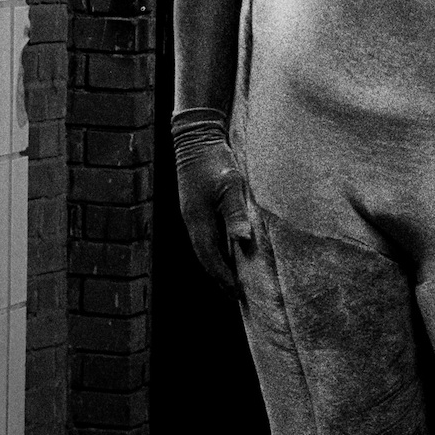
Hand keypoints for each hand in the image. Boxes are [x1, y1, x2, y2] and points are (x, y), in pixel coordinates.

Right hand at [174, 128, 254, 288]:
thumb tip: (242, 240)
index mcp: (199, 221)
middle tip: (235, 297)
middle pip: (205, 259)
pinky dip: (216, 251)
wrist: (195, 138)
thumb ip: (235, 213)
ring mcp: (192, 216)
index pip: (211, 259)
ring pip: (204, 249)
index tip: (237, 295)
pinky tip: (227, 251)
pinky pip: (206, 237)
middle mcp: (192, 222)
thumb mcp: (230, 186)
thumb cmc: (215, 161)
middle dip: (219, 278)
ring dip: (217, 266)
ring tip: (231, 281)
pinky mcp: (195, 208)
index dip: (224, 278)